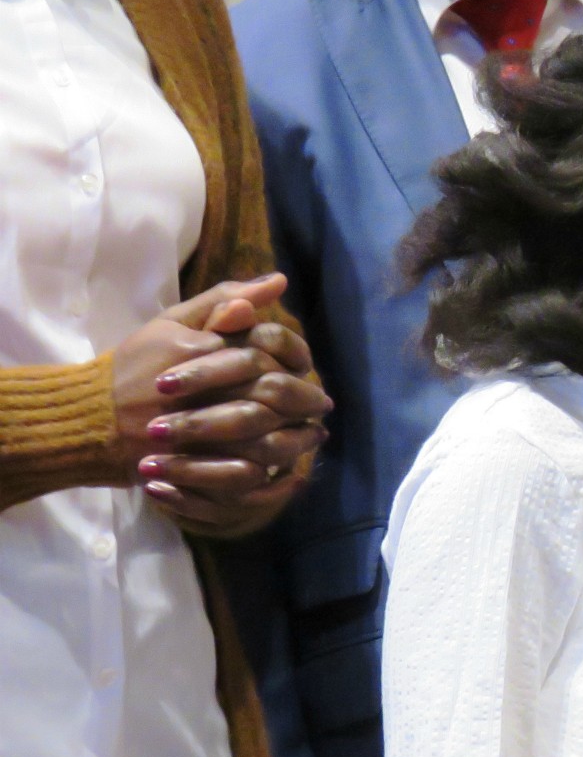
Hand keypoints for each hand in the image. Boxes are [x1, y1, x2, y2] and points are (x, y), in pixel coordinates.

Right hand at [111, 275, 332, 536]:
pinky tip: (282, 465)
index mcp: (197, 351)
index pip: (264, 353)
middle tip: (322, 406)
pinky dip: (267, 470)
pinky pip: (239, 475)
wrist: (86, 418)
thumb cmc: (134, 365)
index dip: (295, 362)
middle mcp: (197, 393)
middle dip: (303, 401)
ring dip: (294, 439)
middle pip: (269, 396)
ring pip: (261, 438)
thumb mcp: (174, 322)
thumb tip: (278, 281)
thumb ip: (225, 299)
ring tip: (311, 436)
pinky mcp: (186, 468)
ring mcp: (191, 435)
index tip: (310, 369)